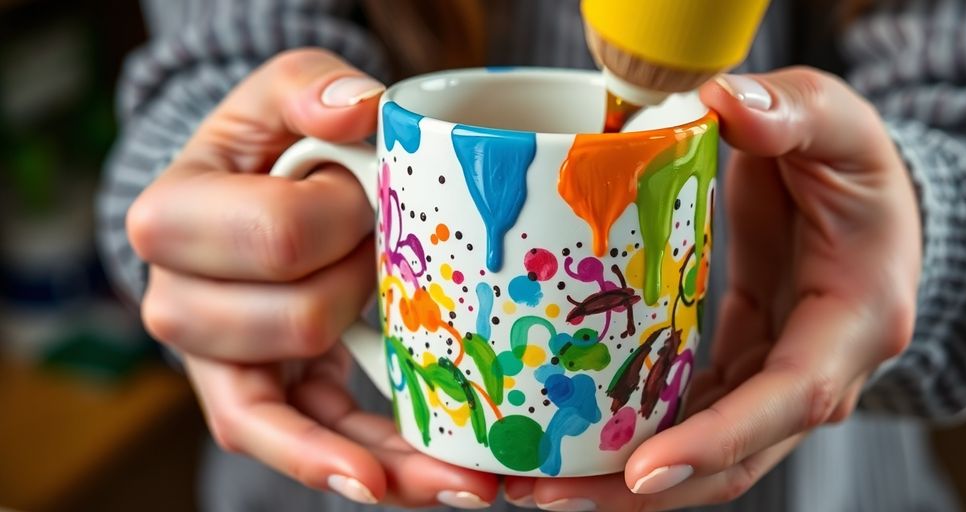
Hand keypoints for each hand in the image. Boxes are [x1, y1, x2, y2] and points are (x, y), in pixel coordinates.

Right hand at [127, 49, 498, 507]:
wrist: (254, 192)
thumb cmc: (273, 145)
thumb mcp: (284, 92)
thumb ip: (310, 86)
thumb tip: (358, 111)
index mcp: (172, 214)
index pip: (276, 234)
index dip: (342, 219)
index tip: (370, 198)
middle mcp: (174, 299)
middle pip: (295, 325)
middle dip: (366, 292)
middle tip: (386, 256)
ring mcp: (212, 361)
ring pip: (291, 421)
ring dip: (383, 448)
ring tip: (468, 476)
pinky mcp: (252, 399)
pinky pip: (291, 447)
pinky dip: (345, 468)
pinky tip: (401, 487)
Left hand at [505, 67, 920, 510]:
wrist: (860, 195)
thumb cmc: (856, 160)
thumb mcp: (836, 120)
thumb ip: (790, 112)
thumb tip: (722, 102)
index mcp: (856, 321)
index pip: (789, 398)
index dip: (716, 441)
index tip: (640, 473)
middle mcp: (819, 371)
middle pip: (734, 458)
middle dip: (641, 490)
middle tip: (543, 493)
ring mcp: (773, 377)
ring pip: (702, 450)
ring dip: (620, 475)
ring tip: (529, 479)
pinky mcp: (736, 366)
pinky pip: (684, 411)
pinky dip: (630, 429)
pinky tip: (565, 429)